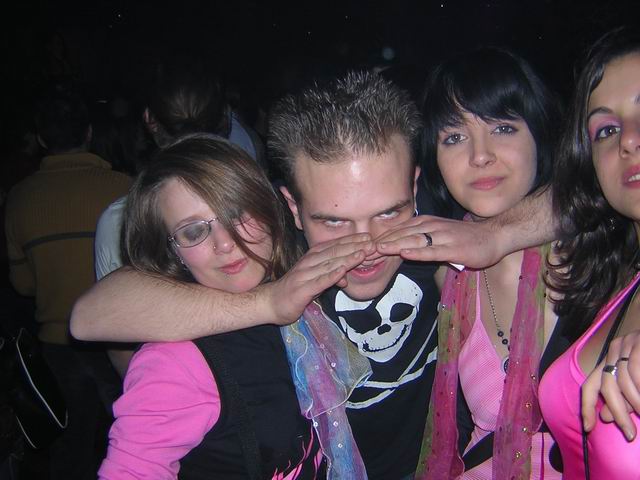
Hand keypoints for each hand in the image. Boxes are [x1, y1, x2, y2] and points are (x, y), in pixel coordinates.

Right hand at [263, 234, 373, 324]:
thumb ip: (330, 276)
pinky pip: (319, 282)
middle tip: (372, 243)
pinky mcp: (302, 290)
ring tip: (362, 254)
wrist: (271, 302)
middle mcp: (309, 262)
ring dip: (347, 259)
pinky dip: (331, 276)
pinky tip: (342, 272)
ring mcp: (305, 275)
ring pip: (329, 265)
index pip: (335, 245)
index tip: (369, 236)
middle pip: (334, 252)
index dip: (352, 240)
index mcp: (313, 257)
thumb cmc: (295, 290)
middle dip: (354, 247)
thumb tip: (345, 276)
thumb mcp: (316, 281)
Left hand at [376, 215, 502, 268]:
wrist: (493, 236)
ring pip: (414, 240)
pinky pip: (432, 250)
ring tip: (378, 250)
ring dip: (395, 245)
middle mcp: (432, 226)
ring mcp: (443, 237)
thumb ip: (420, 238)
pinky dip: (418, 252)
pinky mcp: (453, 249)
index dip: (382, 237)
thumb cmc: (465, 238)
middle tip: (365, 250)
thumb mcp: (438, 234)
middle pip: (402, 234)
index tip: (366, 246)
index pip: (399, 229)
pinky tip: (405, 254)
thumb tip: (399, 246)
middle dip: (383, 242)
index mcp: (426, 223)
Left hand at [581, 330, 639, 440]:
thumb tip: (605, 416)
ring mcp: (628, 344)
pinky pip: (636, 371)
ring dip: (636, 404)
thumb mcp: (635, 378)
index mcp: (609, 359)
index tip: (588, 428)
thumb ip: (621, 396)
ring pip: (624, 382)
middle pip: (606, 386)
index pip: (590, 385)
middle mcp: (614, 350)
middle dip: (617, 413)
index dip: (586, 407)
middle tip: (629, 434)